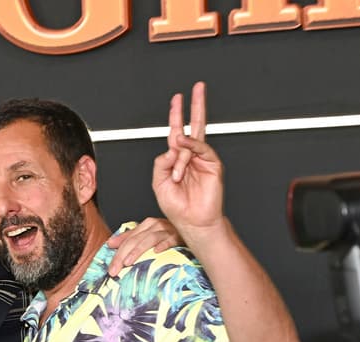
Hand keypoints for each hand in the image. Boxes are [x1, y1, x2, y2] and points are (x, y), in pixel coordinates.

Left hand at [107, 217, 180, 275]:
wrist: (194, 231)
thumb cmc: (170, 237)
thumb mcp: (147, 237)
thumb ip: (130, 239)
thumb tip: (110, 244)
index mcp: (148, 226)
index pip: (128, 240)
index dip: (117, 254)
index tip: (110, 269)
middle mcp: (157, 225)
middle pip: (135, 240)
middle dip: (122, 255)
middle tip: (114, 270)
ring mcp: (169, 230)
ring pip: (149, 238)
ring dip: (137, 251)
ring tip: (128, 263)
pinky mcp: (181, 236)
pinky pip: (171, 239)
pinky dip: (163, 244)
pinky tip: (156, 252)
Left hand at [152, 81, 223, 238]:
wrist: (192, 222)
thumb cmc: (177, 208)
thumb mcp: (159, 184)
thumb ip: (161, 163)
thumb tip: (171, 146)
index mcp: (178, 160)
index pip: (176, 133)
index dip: (175, 116)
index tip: (177, 99)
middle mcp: (191, 156)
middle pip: (193, 125)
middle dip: (195, 106)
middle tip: (197, 88)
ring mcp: (203, 159)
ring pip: (194, 138)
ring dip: (183, 145)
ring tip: (177, 165)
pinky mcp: (212, 164)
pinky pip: (201, 148)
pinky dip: (190, 146)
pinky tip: (182, 146)